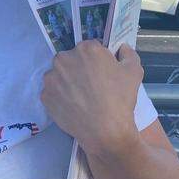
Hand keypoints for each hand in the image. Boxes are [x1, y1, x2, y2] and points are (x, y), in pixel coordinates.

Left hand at [40, 41, 142, 157]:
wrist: (104, 130)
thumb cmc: (120, 99)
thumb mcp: (134, 71)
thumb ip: (128, 54)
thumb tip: (122, 48)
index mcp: (86, 49)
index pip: (90, 48)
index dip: (97, 60)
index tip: (102, 72)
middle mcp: (64, 59)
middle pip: (71, 60)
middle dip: (79, 68)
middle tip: (91, 86)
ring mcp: (51, 78)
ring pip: (59, 75)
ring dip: (67, 82)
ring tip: (81, 97)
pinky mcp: (44, 95)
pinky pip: (53, 92)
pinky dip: (60, 97)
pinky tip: (72, 106)